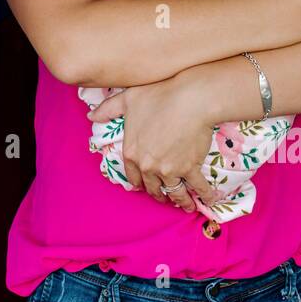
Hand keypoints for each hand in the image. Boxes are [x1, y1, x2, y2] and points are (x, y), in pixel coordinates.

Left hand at [86, 69, 218, 212]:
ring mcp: (168, 169)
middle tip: (165, 196)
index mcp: (131, 151)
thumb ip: (108, 109)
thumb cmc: (159, 95)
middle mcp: (148, 165)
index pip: (133, 175)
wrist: (190, 100)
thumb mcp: (128, 99)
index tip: (144, 186)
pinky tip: (209, 200)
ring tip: (187, 206)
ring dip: (181, 201)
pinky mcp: (189, 169)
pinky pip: (197, 187)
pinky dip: (205, 195)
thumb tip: (91, 115)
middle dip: (159, 193)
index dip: (139, 182)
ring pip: (174, 192)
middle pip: (153, 187)